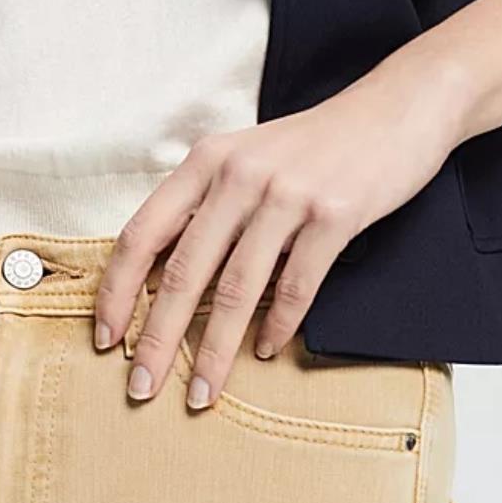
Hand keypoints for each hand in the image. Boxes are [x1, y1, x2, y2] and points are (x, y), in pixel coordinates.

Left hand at [93, 50, 470, 406]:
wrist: (395, 111)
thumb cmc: (311, 147)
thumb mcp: (243, 159)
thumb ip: (204, 208)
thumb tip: (162, 280)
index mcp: (204, 163)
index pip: (141, 234)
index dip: (117, 292)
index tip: (106, 339)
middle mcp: (238, 175)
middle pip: (182, 273)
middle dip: (158, 340)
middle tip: (141, 387)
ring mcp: (286, 195)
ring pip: (236, 290)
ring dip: (216, 351)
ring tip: (202, 392)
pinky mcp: (333, 215)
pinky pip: (296, 286)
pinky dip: (278, 326)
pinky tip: (263, 351)